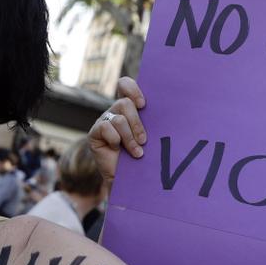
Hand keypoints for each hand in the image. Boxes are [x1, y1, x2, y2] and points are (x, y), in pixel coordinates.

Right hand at [88, 77, 147, 191]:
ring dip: (129, 137)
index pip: (125, 85)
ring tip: (137, 152)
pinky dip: (115, 139)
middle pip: (125, 103)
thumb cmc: (143, 157)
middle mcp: (115, 111)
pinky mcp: (95, 133)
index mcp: (129, 107)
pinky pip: (105, 127)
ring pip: (118, 118)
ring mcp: (104, 121)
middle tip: (144, 140)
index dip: (132, 89)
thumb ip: (153, 122)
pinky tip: (117, 149)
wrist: (129, 179)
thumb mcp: (151, 137)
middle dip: (137, 123)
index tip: (143, 105)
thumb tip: (171, 109)